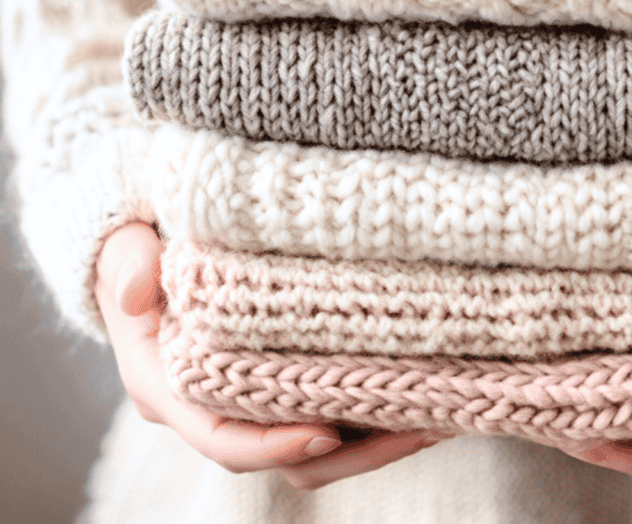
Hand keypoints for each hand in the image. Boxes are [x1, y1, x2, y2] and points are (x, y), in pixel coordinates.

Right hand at [94, 222, 447, 490]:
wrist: (154, 245)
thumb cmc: (143, 243)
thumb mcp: (125, 243)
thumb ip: (129, 263)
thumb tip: (137, 292)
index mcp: (167, 383)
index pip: (220, 434)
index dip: (271, 444)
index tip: (327, 433)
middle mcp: (211, 407)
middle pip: (285, 455)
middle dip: (352, 451)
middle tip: (416, 424)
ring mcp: (254, 401)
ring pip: (319, 449)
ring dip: (376, 441)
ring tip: (438, 414)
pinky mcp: (286, 386)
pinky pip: (334, 417)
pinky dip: (377, 416)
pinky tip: (428, 394)